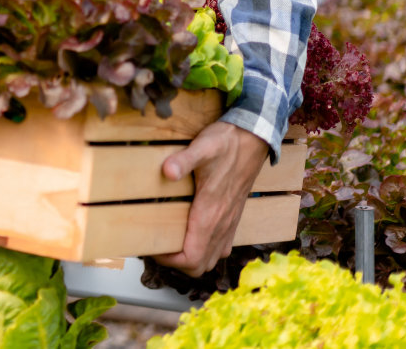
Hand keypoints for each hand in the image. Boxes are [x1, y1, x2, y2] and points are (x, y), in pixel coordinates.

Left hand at [151, 121, 270, 275]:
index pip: (191, 257)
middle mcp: (222, 223)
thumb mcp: (202, 147)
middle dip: (176, 264)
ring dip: (191, 259)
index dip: (169, 261)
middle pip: (199, 266)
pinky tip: (191, 236)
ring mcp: (229, 222)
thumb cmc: (226, 144)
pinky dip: (204, 251)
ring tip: (170, 243)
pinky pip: (220, 247)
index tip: (152, 247)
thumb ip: (184, 160)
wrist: (253, 140)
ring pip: (211, 259)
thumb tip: (167, 172)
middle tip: (157, 246)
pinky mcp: (233, 217)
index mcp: (210, 213)